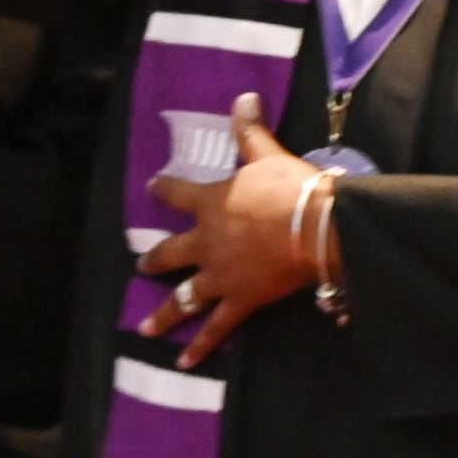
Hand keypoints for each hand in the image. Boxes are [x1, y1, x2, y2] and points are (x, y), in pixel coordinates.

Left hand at [138, 94, 320, 365]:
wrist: (315, 226)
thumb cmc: (291, 188)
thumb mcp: (268, 155)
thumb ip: (250, 131)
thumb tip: (243, 95)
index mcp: (211, 203)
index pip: (178, 193)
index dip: (164, 190)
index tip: (152, 188)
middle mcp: (206, 242)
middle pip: (172, 253)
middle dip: (155, 261)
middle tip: (142, 267)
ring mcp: (220, 275)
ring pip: (184, 297)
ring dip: (164, 313)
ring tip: (146, 327)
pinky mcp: (240, 300)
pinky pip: (216, 327)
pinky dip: (200, 346)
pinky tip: (183, 362)